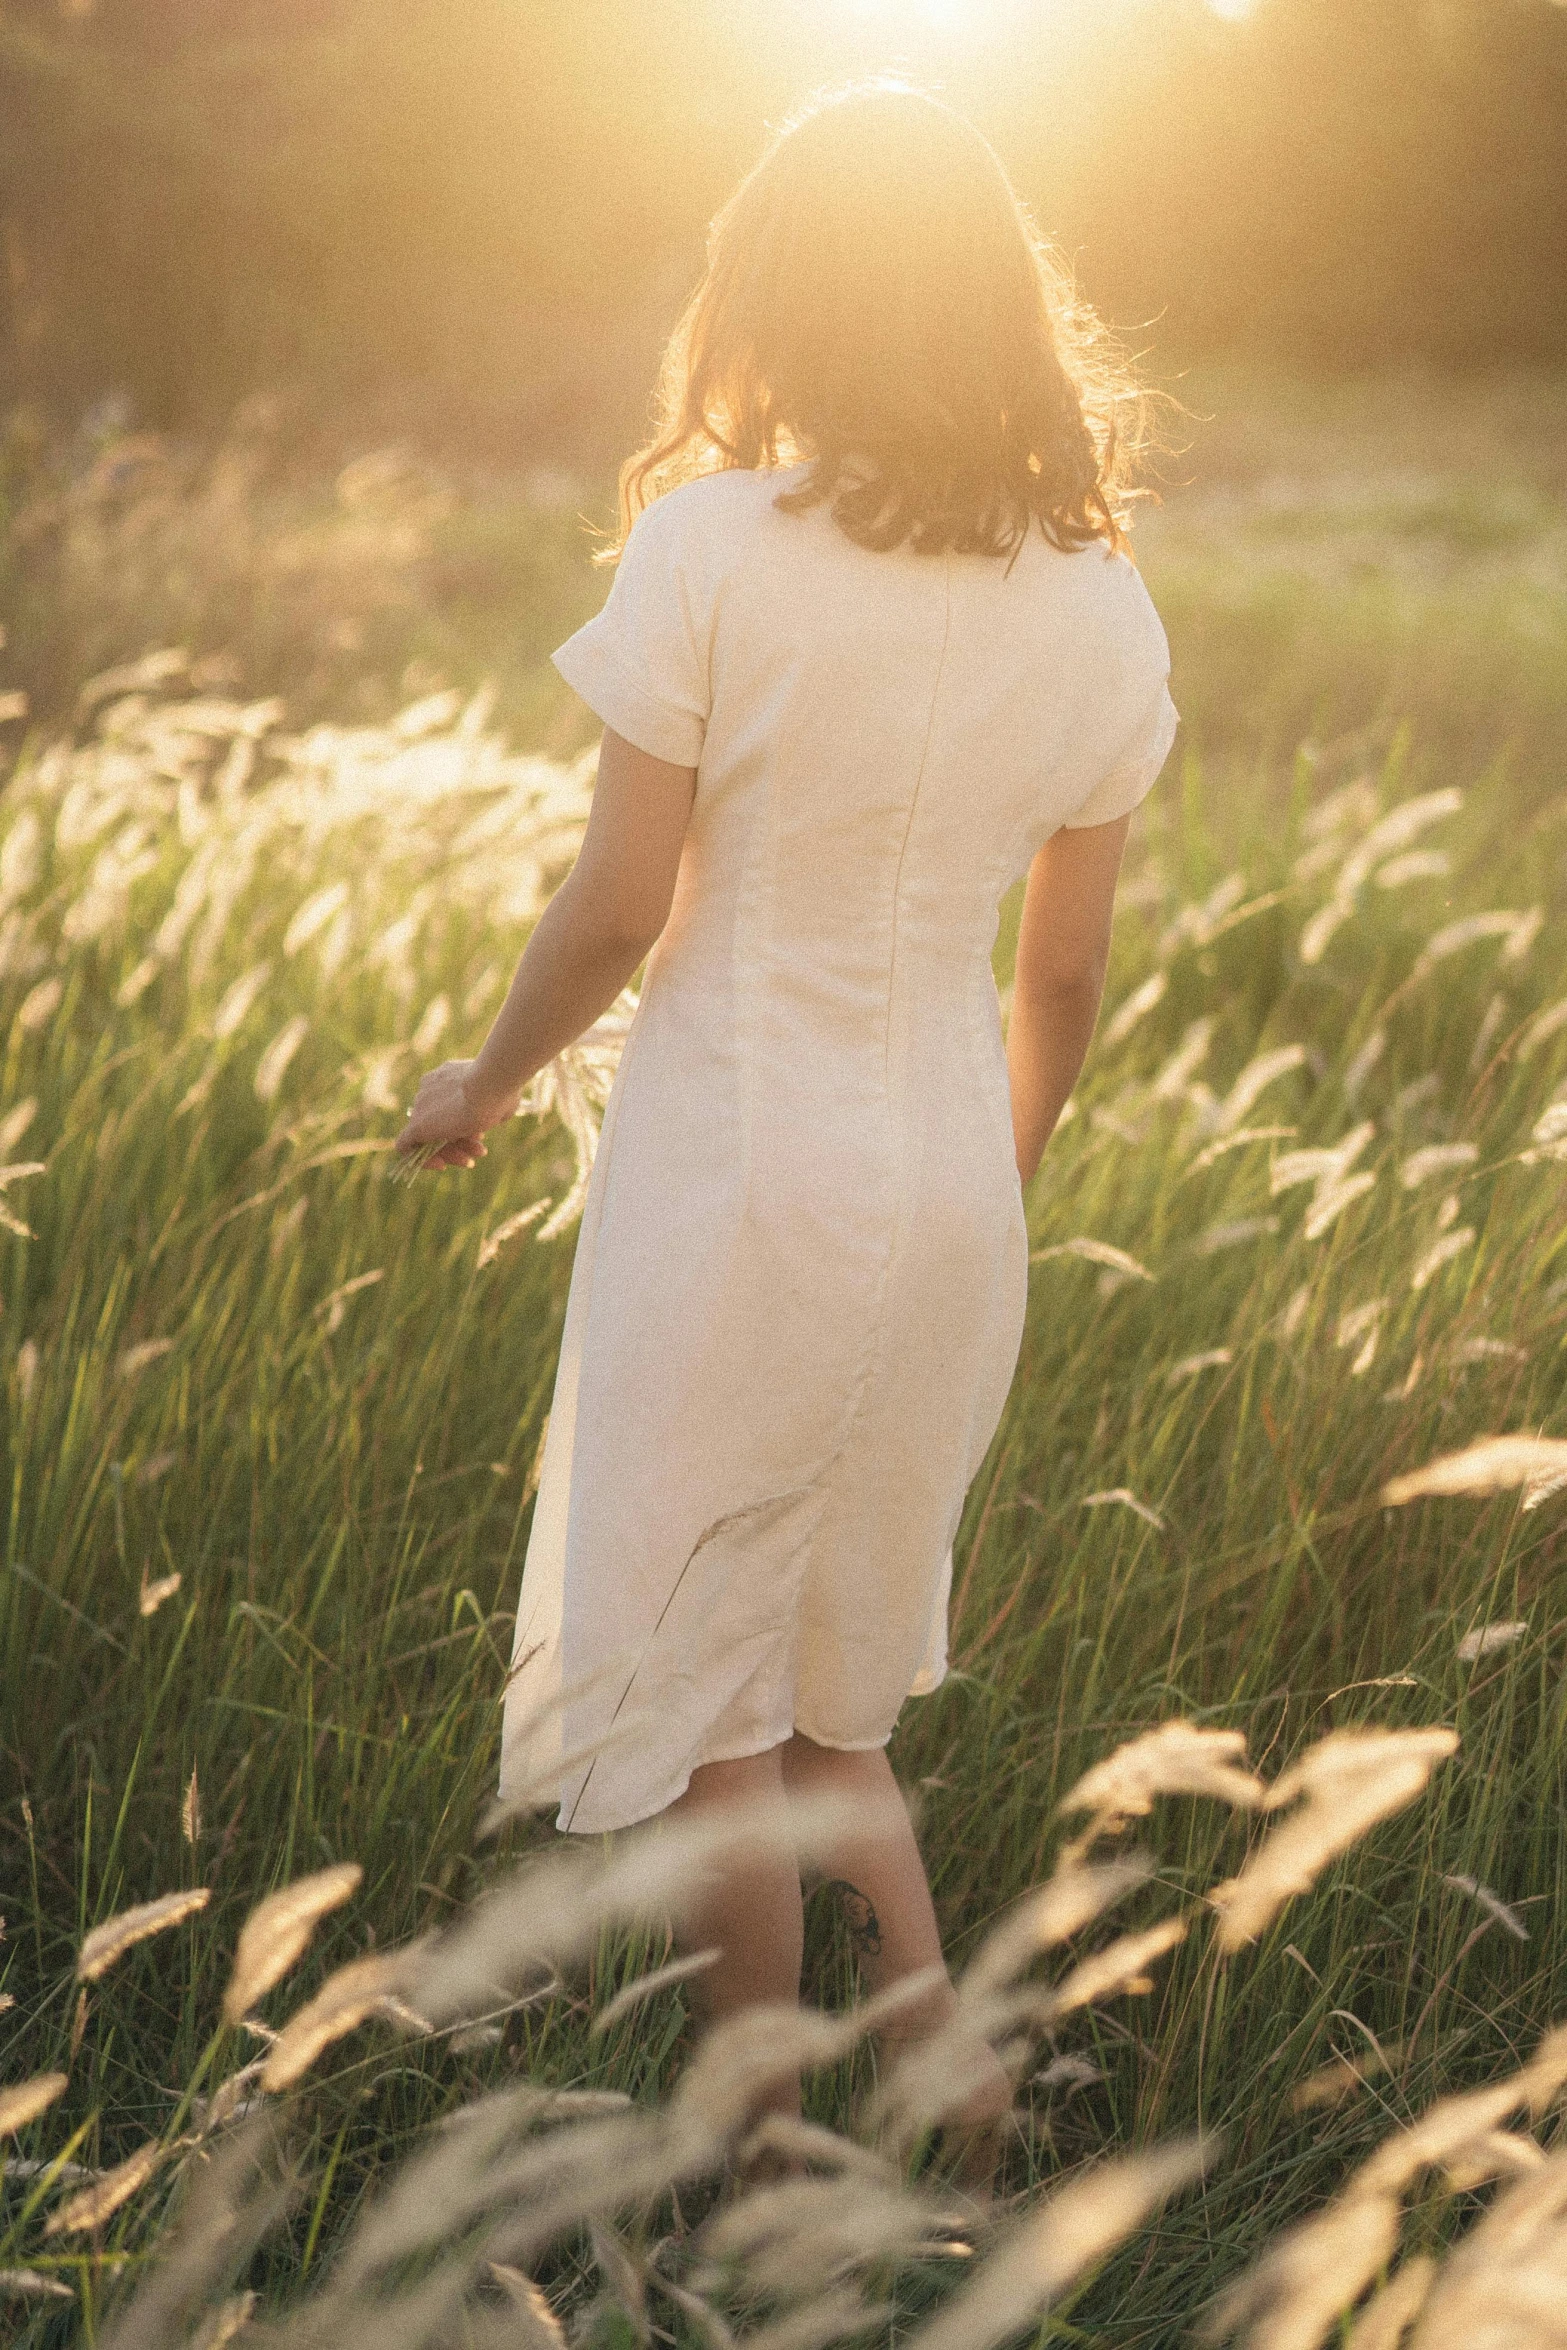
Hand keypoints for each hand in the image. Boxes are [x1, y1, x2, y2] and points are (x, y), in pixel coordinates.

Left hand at [395, 1058, 515, 1172]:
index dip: (463, 1125)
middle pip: (439, 1124)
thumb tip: (500, 1109)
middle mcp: (429, 1090)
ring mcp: (421, 1107)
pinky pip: (406, 1146)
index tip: (478, 1136)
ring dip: (451, 1152)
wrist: (490, 1085)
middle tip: (479, 1151)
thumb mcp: (500, 1097)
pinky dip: (421, 1159)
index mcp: (445, 1079)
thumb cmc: (502, 1090)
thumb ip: (492, 1103)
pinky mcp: (416, 1126)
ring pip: (429, 1137)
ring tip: (471, 1159)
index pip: (448, 1108)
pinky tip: (440, 1164)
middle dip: (460, 1141)